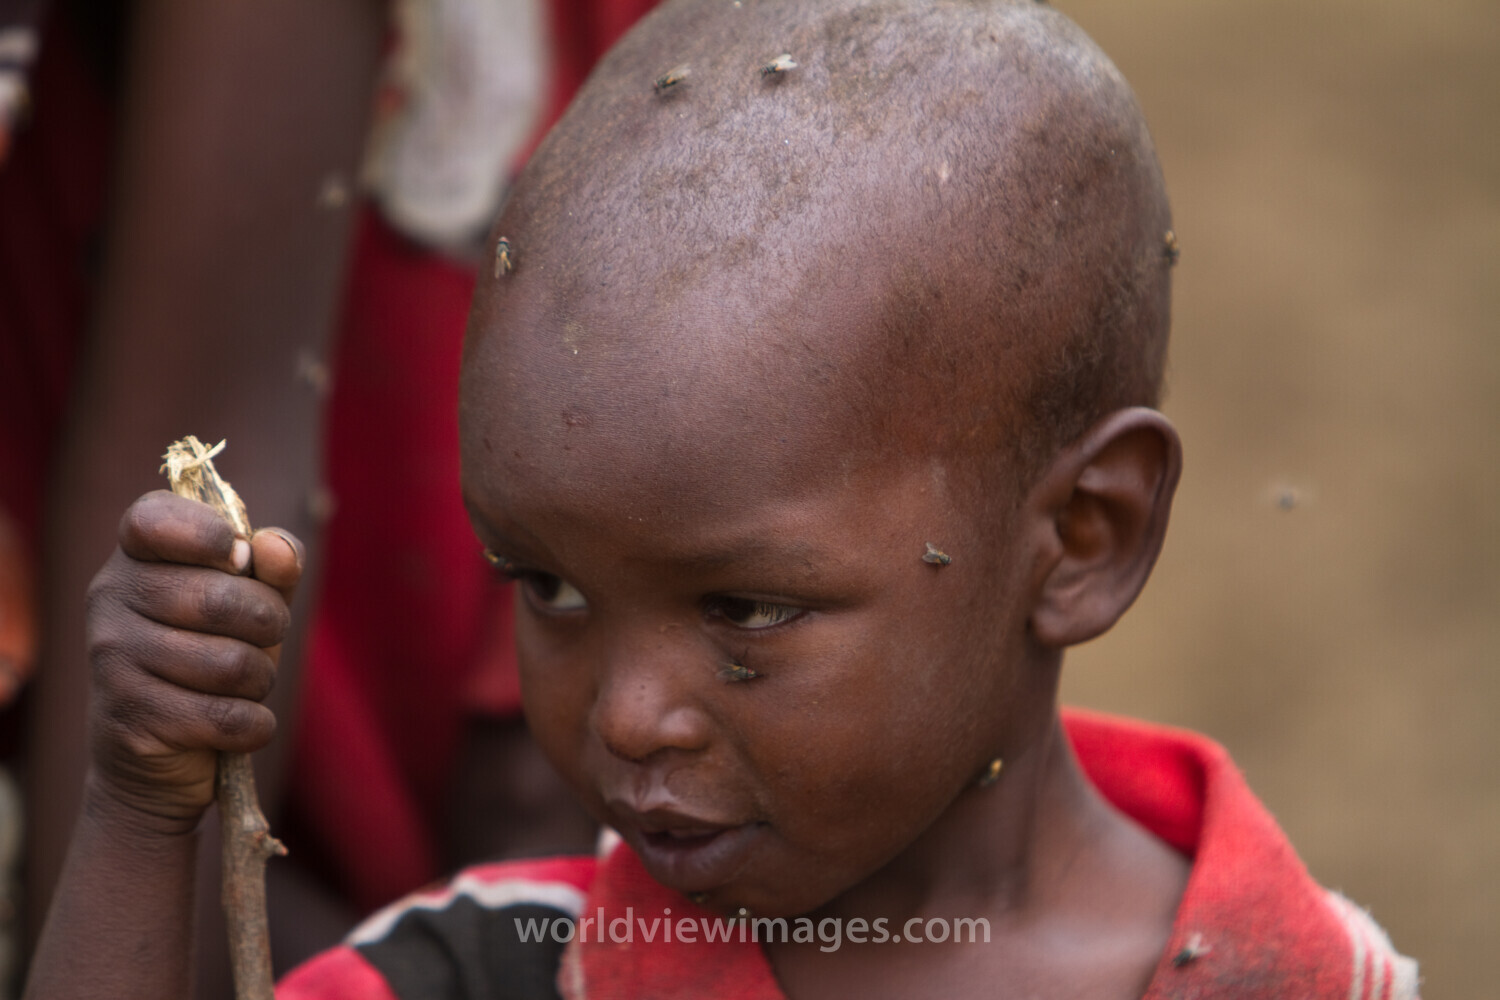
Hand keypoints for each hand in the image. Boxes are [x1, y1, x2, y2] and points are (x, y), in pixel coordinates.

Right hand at [85, 491, 302, 833]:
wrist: (157, 758)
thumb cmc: (213, 653)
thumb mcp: (252, 602)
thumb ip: (274, 567)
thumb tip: (275, 548)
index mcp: (135, 555)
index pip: (154, 519)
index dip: (208, 533)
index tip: (238, 557)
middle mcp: (109, 599)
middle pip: (221, 599)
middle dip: (270, 624)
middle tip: (264, 637)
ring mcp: (111, 659)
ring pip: (231, 665)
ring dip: (261, 679)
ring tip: (245, 683)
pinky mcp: (128, 719)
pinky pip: (226, 717)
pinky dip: (255, 724)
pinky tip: (241, 723)